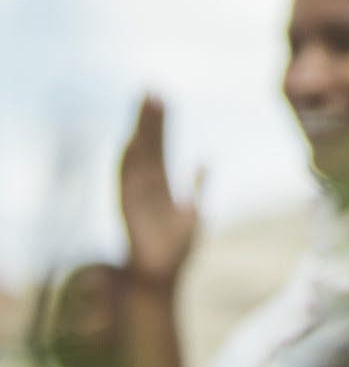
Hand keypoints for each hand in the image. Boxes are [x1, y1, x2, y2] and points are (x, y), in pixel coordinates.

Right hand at [119, 96, 199, 287]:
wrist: (160, 276)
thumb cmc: (175, 247)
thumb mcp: (193, 210)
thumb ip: (198, 185)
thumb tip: (204, 160)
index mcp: (160, 183)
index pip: (159, 145)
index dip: (159, 122)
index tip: (160, 96)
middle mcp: (146, 185)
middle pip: (149, 145)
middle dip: (150, 119)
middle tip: (152, 89)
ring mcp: (136, 196)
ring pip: (139, 157)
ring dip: (142, 132)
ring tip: (145, 106)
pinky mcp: (129, 210)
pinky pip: (126, 182)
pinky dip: (128, 163)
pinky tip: (131, 142)